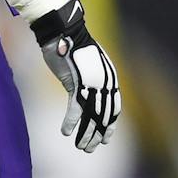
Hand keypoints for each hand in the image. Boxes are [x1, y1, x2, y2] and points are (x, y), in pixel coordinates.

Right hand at [30, 0, 121, 151]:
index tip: (105, 138)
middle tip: (91, 148)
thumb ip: (92, 79)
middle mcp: (105, 83)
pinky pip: (76, 109)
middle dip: (98, 134)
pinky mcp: (77, 83)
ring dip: (86, 133)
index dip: (110, 124)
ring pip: (92, 116)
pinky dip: (72, 122)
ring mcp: (92, 83)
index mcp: (110, 78)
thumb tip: (90, 91)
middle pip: (104, 115)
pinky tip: (66, 133)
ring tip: (81, 146)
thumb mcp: (89, 65)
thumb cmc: (72, 46)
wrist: (63, 30)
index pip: (114, 107)